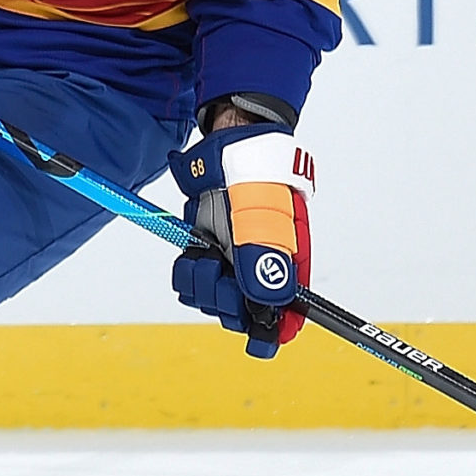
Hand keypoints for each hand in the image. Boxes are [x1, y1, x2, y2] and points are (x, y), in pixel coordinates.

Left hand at [169, 122, 314, 358]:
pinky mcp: (208, 248)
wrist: (226, 141)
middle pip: (245, 312)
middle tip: (219, 274)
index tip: (256, 335)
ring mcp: (233, 258)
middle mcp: (261, 265)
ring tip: (204, 258)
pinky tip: (192, 253)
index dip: (272, 328)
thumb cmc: (256, 171)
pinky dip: (188, 272)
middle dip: (227, 303)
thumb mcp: (263, 213)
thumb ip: (265, 258)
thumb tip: (270, 305)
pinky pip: (193, 279)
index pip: (287, 312)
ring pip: (215, 299)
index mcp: (288, 262)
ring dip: (203, 286)